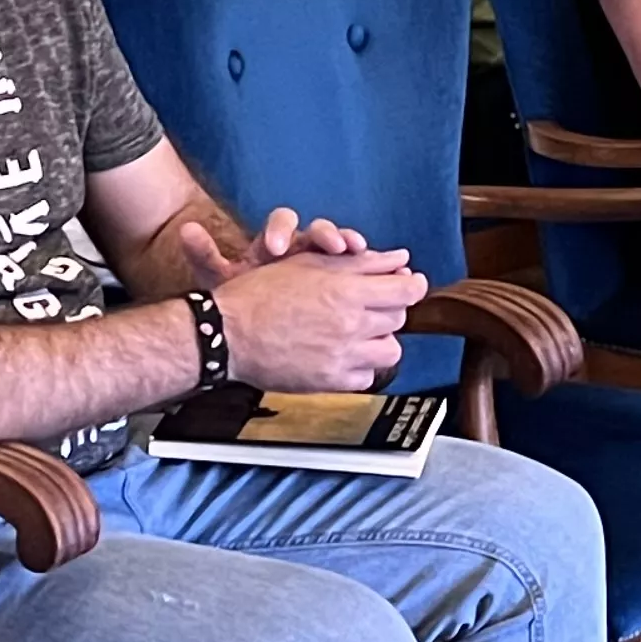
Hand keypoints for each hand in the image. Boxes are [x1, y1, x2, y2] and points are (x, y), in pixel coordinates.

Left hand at [169, 206, 371, 288]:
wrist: (252, 315)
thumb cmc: (241, 294)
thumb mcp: (222, 279)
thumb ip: (205, 255)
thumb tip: (185, 229)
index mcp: (275, 244)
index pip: (281, 223)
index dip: (281, 231)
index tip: (276, 247)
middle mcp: (303, 248)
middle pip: (319, 231)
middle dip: (327, 236)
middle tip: (332, 246)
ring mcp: (324, 264)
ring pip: (343, 247)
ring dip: (353, 248)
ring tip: (358, 253)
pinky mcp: (341, 280)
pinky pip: (359, 269)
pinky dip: (372, 267)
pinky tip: (384, 270)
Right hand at [212, 239, 425, 393]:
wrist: (228, 335)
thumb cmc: (260, 295)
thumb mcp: (308, 264)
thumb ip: (359, 262)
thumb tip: (398, 259)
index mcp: (346, 291)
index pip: (406, 291)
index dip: (412, 285)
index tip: (410, 284)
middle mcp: (350, 325)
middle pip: (398, 317)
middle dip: (389, 308)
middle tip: (370, 304)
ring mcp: (343, 356)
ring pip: (390, 350)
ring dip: (380, 339)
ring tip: (359, 332)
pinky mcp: (332, 381)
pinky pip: (368, 376)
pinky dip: (362, 365)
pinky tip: (343, 353)